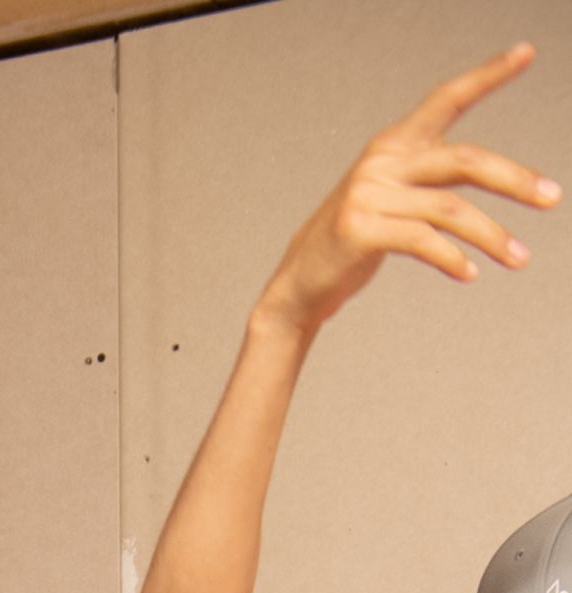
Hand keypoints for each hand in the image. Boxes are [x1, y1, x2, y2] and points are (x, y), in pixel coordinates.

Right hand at [260, 43, 558, 336]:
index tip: (526, 52)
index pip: (447, 99)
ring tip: (520, 259)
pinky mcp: (360, 230)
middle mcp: (382, 160)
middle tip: (552, 197)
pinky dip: (452, 259)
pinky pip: (422, 241)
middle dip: (514, 180)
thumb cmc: (351, 244)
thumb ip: (431, 182)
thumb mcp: (393, 202)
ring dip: (492, 236)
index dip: (487, 75)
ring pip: (450, 210)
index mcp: (393, 144)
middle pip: (464, 161)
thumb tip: (486, 176)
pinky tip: (469, 274)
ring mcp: (369, 194)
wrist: (299, 286)